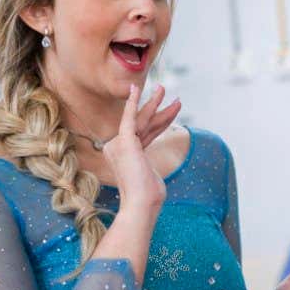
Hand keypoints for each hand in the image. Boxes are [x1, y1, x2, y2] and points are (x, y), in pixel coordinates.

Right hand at [102, 84, 181, 209]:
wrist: (141, 202)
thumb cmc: (149, 195)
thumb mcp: (150, 176)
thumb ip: (147, 165)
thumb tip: (150, 170)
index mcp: (125, 155)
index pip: (145, 133)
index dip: (160, 121)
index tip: (171, 111)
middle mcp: (118, 147)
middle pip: (143, 124)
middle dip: (157, 108)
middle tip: (164, 90)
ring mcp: (119, 144)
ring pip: (141, 119)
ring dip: (153, 102)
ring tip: (163, 88)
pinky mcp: (123, 141)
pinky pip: (128, 117)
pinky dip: (132, 102)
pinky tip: (135, 89)